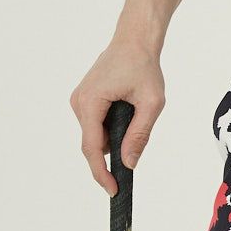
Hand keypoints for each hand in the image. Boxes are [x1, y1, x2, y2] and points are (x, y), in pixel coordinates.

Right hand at [70, 40, 165, 193]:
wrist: (134, 40)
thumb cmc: (143, 66)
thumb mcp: (150, 104)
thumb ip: (139, 135)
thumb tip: (129, 162)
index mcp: (91, 101)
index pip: (92, 148)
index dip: (101, 172)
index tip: (112, 190)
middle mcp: (80, 102)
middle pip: (92, 145)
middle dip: (107, 161)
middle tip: (125, 174)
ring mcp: (80, 100)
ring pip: (94, 137)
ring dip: (112, 142)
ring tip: (133, 124)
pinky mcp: (85, 99)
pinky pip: (95, 126)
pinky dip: (109, 132)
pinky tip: (124, 121)